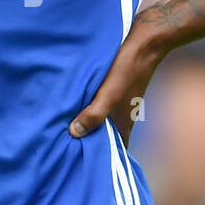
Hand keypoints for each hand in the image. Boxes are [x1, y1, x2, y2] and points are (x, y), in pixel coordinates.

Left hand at [69, 23, 164, 146]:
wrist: (145, 42)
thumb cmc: (128, 68)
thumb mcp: (110, 93)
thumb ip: (94, 114)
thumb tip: (74, 133)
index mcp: (124, 124)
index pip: (113, 152)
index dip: (98, 158)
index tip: (77, 162)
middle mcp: (122, 117)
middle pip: (103, 136)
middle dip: (85, 141)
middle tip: (61, 145)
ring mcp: (118, 104)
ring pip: (99, 120)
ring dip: (84, 123)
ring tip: (60, 126)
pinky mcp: (112, 91)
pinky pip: (97, 105)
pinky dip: (86, 108)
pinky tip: (71, 104)